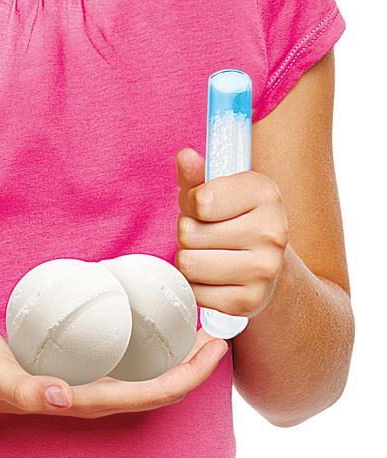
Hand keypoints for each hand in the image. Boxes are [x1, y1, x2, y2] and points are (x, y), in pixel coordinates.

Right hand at [0, 323, 228, 419]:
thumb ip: (25, 390)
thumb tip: (59, 397)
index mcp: (86, 401)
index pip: (154, 394)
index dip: (191, 375)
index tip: (216, 347)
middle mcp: (96, 395)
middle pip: (161, 386)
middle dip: (197, 364)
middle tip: (222, 328)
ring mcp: (90, 382)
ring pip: (149, 373)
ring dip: (181, 355)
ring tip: (202, 322)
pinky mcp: (83, 367)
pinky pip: (130, 360)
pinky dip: (155, 344)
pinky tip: (162, 319)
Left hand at [175, 148, 289, 318]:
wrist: (270, 269)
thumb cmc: (236, 222)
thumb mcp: (221, 191)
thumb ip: (198, 175)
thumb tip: (185, 157)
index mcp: (267, 194)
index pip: (200, 200)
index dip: (191, 204)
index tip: (205, 208)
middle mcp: (273, 232)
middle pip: (189, 233)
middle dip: (188, 234)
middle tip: (207, 236)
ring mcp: (264, 270)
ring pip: (188, 264)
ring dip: (189, 260)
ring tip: (209, 255)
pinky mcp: (249, 301)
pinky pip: (195, 292)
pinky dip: (196, 286)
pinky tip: (215, 278)